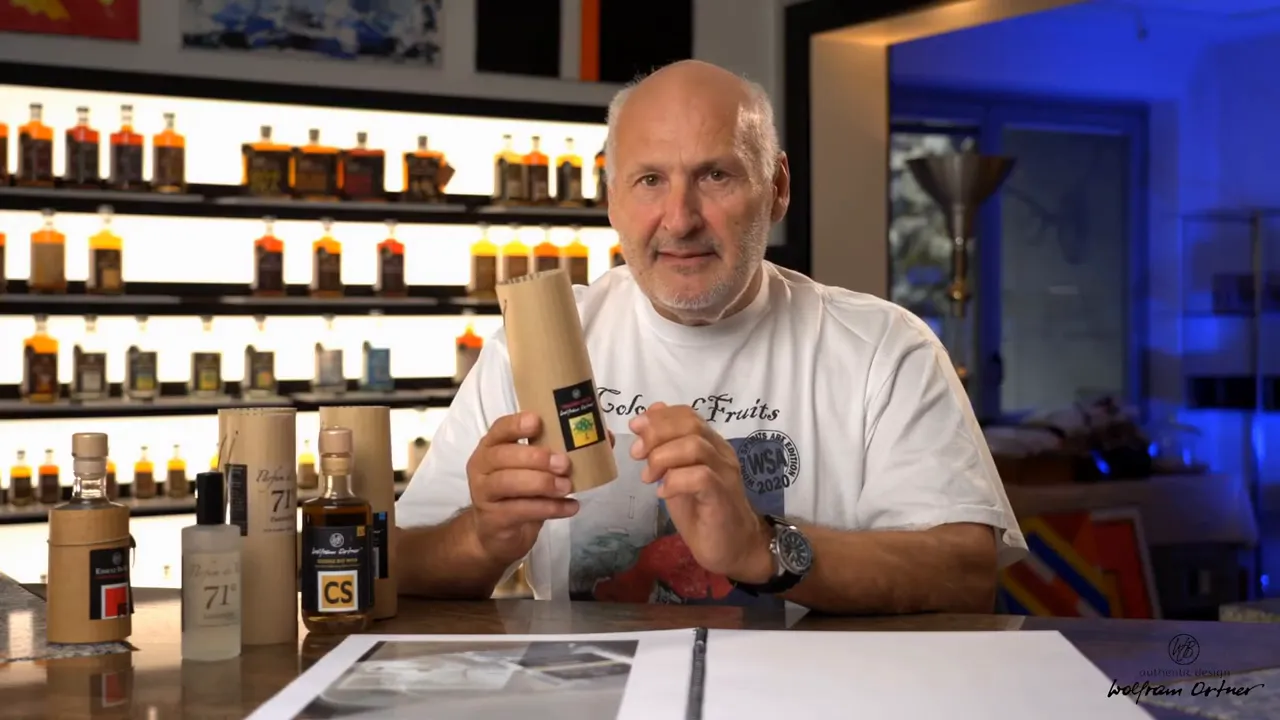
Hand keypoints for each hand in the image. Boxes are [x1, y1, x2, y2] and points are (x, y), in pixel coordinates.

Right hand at [466, 412, 613, 566]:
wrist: (496, 535)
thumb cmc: (518, 493)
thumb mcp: (534, 470)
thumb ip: (560, 451)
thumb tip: (604, 435)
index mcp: (491, 447)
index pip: (499, 428)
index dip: (517, 424)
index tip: (538, 422)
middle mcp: (482, 467)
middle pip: (503, 456)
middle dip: (536, 457)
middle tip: (564, 463)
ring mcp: (484, 494)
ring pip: (509, 483)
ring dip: (543, 483)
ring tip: (567, 487)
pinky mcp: (494, 519)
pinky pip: (522, 510)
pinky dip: (550, 508)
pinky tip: (570, 507)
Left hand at [630, 403, 772, 582]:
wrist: (734, 548)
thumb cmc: (703, 514)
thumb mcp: (677, 477)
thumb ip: (666, 450)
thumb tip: (648, 419)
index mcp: (711, 445)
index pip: (688, 415)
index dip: (658, 417)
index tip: (635, 429)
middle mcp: (721, 453)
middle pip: (690, 424)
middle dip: (656, 433)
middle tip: (638, 454)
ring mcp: (724, 474)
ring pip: (694, 446)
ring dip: (662, 458)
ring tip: (649, 477)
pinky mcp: (722, 496)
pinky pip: (700, 477)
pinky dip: (675, 481)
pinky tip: (663, 493)